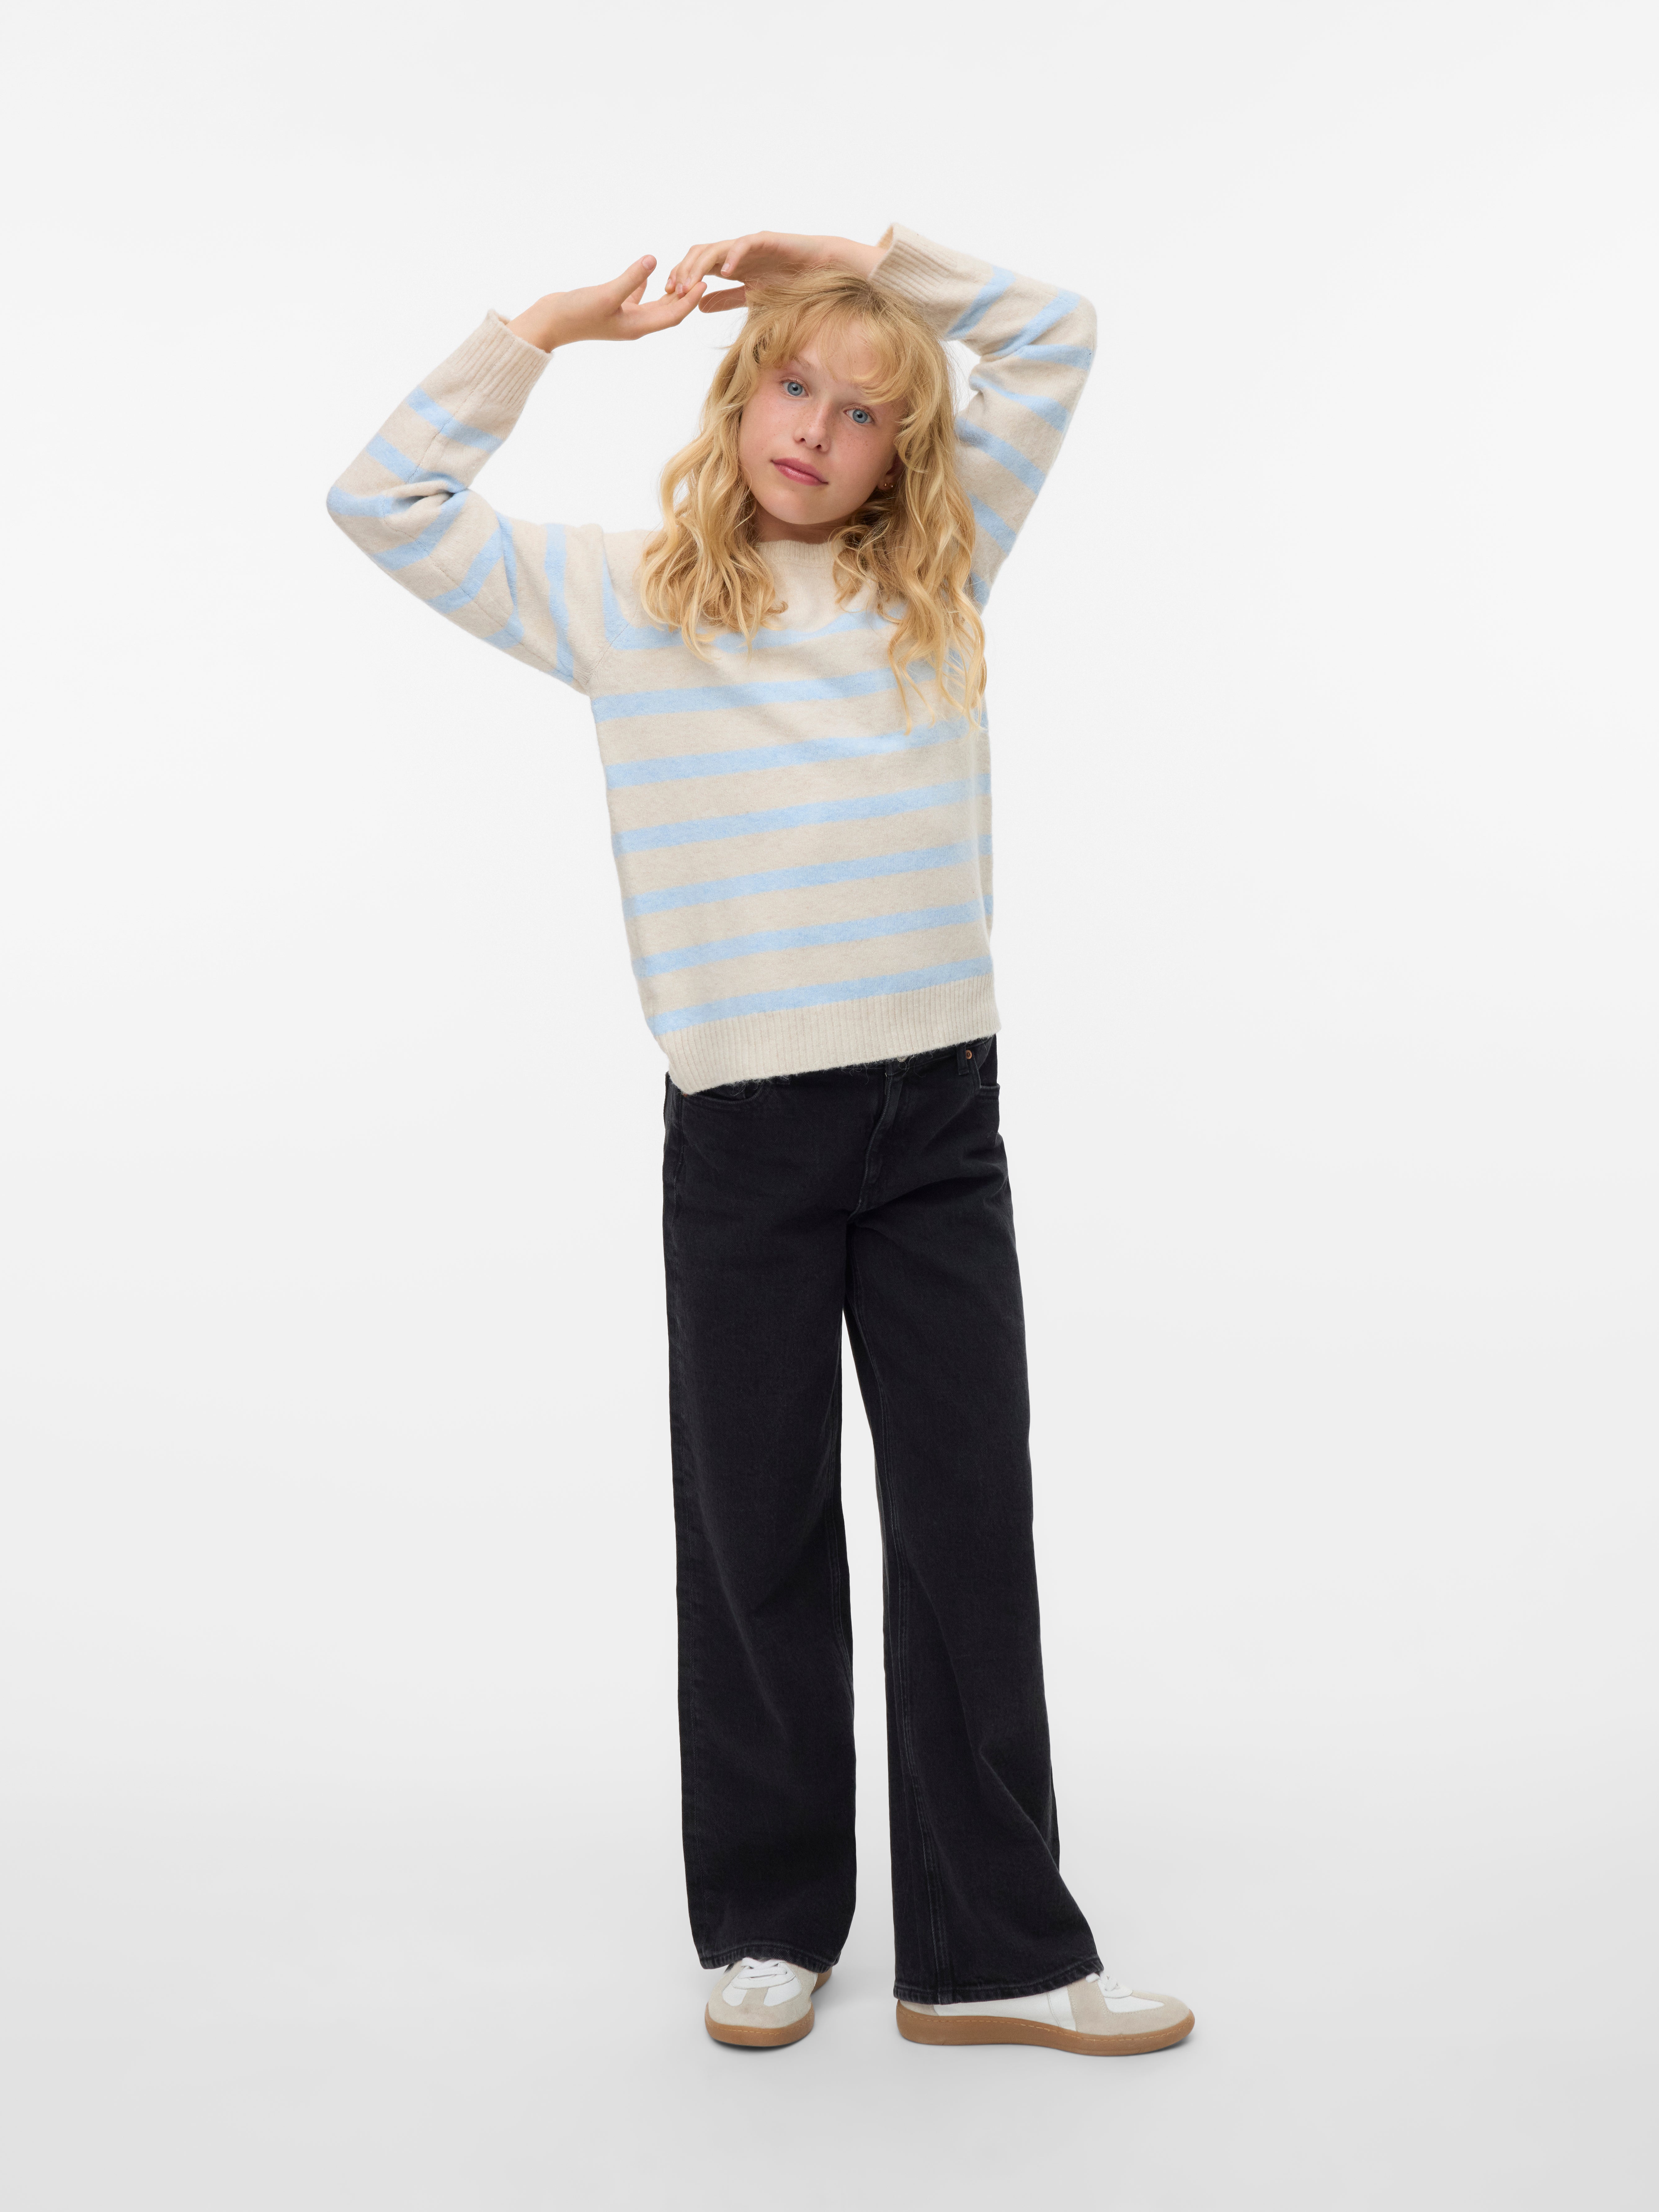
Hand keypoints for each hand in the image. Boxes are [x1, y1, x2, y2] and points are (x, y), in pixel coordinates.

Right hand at [507, 257, 706, 351]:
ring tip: (683, 274)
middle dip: (686, 296)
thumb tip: (654, 259)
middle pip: (668, 312)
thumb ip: (631, 278)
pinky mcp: (611, 308)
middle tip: (703, 276)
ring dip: (668, 291)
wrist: (549, 322)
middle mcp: (634, 325)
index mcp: (637, 326)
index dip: (691, 300)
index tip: (705, 282)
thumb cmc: (575, 313)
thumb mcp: (606, 294)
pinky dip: (645, 285)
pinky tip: (651, 271)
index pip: (672, 315)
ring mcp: (622, 317)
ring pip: (653, 304)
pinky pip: (635, 296)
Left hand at [664, 232, 884, 314]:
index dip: (681, 277)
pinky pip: (743, 246)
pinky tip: (724, 272)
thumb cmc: (788, 282)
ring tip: (691, 284)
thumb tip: (699, 306)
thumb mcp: (750, 297)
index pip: (697, 266)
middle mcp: (735, 252)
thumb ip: (725, 299)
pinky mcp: (765, 241)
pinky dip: (732, 257)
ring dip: (700, 266)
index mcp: (730, 264)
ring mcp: (748, 245)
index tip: (670, 294)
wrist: (818, 268)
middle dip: (683, 271)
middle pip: (700, 254)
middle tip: (674, 290)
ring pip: (715, 249)